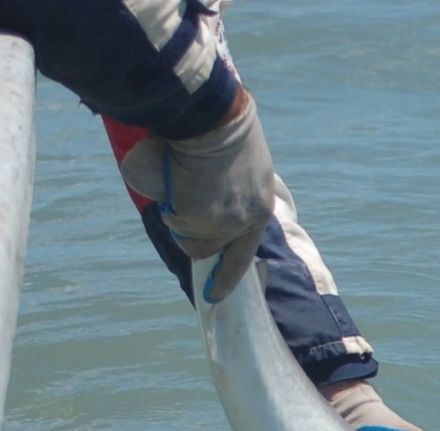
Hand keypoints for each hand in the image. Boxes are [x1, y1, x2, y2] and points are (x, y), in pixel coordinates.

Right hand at [119, 87, 274, 301]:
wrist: (210, 116)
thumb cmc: (220, 129)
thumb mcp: (242, 166)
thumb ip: (230, 194)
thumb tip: (203, 208)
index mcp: (260, 209)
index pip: (244, 253)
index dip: (226, 274)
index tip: (213, 294)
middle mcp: (245, 223)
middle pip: (207, 250)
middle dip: (190, 232)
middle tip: (185, 201)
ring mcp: (223, 224)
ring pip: (187, 237)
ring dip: (178, 216)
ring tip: (182, 183)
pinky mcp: (198, 220)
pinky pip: (174, 221)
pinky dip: (168, 203)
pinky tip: (178, 178)